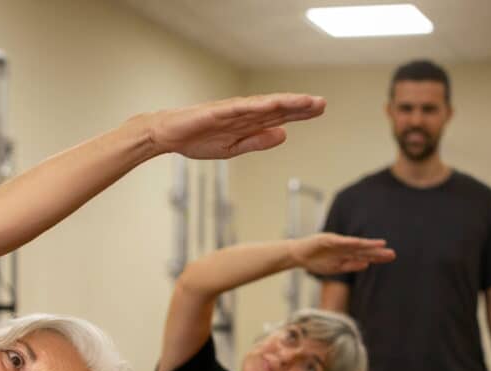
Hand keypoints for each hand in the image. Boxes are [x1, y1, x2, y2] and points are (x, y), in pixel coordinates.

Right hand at [144, 93, 325, 159]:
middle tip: (322, 104)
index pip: (278, 116)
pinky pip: (241, 108)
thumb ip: (257, 141)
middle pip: (276, 108)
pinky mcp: (217, 111)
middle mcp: (243, 113)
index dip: (299, 113)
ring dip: (285, 103)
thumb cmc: (197, 140)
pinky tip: (274, 104)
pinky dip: (258, 106)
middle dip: (299, 106)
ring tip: (306, 102)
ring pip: (263, 105)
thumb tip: (283, 134)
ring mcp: (231, 110)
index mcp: (247, 122)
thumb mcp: (233, 148)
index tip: (319, 110)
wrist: (168, 136)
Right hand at [291, 233, 395, 275]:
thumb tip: (366, 264)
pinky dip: (349, 242)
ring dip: (367, 245)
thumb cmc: (315, 261)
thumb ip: (350, 266)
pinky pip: (340, 241)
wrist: (298, 254)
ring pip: (355, 245)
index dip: (377, 256)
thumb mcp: (335, 268)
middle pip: (363, 250)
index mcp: (346, 255)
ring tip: (381, 245)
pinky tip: (360, 243)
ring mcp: (336, 243)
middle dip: (377, 252)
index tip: (390, 257)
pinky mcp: (326, 239)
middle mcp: (344, 248)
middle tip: (392, 254)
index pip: (365, 256)